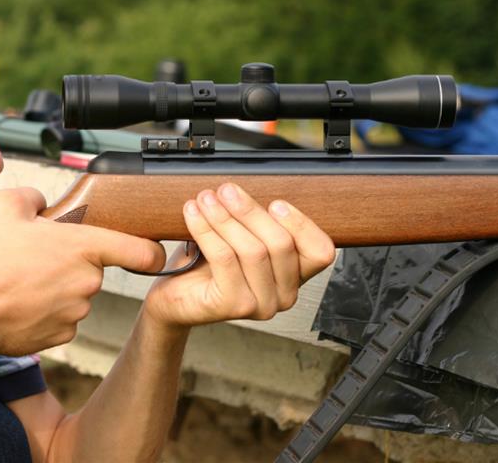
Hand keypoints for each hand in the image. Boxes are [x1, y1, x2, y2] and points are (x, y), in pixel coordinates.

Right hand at [0, 188, 165, 355]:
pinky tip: (18, 303)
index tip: (153, 252)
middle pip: (94, 269)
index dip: (152, 252)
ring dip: (55, 287)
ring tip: (18, 280)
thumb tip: (42, 204)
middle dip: (70, 262)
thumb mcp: (4, 206)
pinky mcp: (61, 336)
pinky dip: (45, 311)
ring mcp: (76, 313)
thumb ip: (33, 197)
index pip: (141, 251)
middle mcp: (88, 282)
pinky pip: (61, 318)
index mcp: (84, 247)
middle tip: (34, 257)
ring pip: (75, 294)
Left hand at [144, 183, 334, 328]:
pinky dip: (207, 230)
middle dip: (250, 211)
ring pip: (252, 250)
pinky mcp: (234, 306)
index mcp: (294, 276)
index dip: (302, 224)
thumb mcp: (241, 238)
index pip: (320, 251)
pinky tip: (194, 214)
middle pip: (281, 244)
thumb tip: (248, 190)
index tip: (275, 202)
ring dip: (225, 217)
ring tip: (206, 199)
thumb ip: (256, 222)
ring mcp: (262, 304)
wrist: (176, 296)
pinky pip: (225, 258)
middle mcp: (284, 295)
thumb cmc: (209, 266)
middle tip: (226, 190)